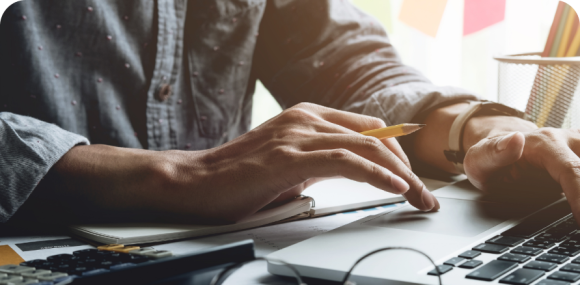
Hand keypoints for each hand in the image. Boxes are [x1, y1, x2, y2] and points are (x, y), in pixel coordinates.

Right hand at [39, 103, 436, 223]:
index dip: (397, 154)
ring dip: (401, 175)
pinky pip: (347, 160)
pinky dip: (377, 174)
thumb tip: (345, 172)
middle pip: (376, 136)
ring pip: (368, 146)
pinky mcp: (291, 154)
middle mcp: (307, 118)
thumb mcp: (288, 165)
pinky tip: (396, 187)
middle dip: (407, 167)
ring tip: (419, 199)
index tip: (413, 180)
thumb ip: (318, 162)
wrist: (194, 182)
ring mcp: (299, 133)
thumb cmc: (238, 178)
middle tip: (424, 195)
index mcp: (308, 117)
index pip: (369, 129)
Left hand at [464, 120, 579, 220]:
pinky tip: (575, 206)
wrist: (500, 148)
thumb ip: (495, 152)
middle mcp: (569, 142)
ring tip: (574, 214)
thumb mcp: (480, 157)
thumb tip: (515, 140)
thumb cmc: (489, 157)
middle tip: (576, 221)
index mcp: (546, 143)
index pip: (573, 171)